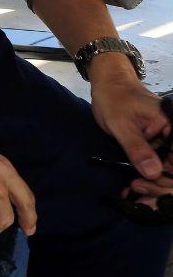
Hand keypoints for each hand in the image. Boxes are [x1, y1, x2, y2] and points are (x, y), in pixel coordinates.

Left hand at [89, 60, 172, 204]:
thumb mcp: (122, 123)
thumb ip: (137, 147)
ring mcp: (167, 145)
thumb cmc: (115, 98)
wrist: (109, 86)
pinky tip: (134, 190)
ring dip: (154, 188)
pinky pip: (158, 169)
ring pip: (168, 175)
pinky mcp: (157, 149)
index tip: (148, 188)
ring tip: (133, 190)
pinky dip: (148, 181)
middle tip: (137, 189)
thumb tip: (153, 173)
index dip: (168, 181)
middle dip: (161, 187)